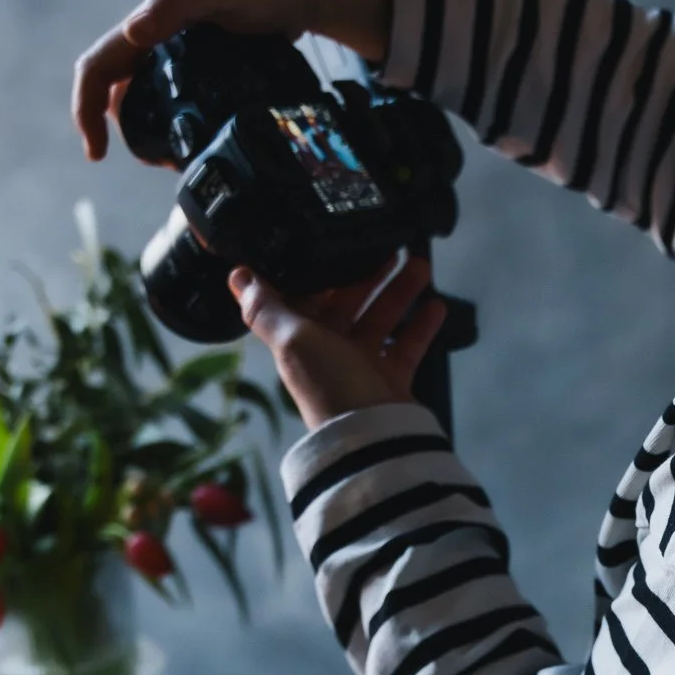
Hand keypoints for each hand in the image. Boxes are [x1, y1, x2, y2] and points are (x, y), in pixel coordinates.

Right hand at [71, 0, 393, 161]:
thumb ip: (175, 4)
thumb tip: (133, 32)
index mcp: (148, 23)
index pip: (98, 70)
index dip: (87, 110)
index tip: (97, 153)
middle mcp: (158, 40)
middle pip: (122, 94)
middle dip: (128, 132)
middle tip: (158, 162)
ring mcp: (183, 58)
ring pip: (152, 103)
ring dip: (156, 135)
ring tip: (183, 161)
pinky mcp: (209, 71)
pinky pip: (184, 104)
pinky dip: (187, 129)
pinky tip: (209, 145)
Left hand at [230, 253, 447, 430]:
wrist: (371, 437)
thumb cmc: (329, 384)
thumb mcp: (292, 340)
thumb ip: (266, 308)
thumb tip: (237, 275)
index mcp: (299, 338)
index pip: (307, 294)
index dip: (322, 267)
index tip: (340, 237)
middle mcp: (328, 350)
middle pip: (348, 302)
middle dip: (368, 273)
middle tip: (392, 243)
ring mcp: (360, 365)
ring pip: (380, 318)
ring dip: (399, 291)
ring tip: (422, 263)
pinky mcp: (390, 379)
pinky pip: (406, 345)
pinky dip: (420, 325)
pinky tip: (437, 304)